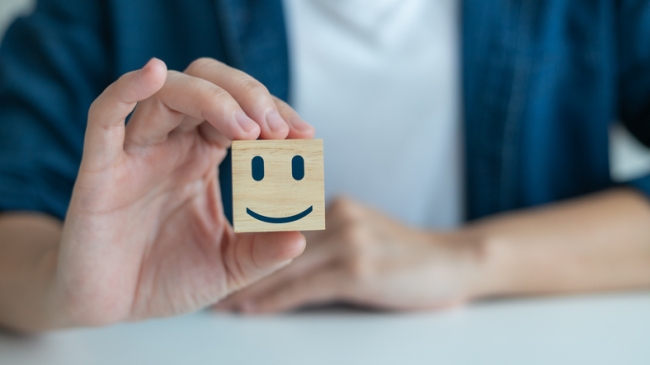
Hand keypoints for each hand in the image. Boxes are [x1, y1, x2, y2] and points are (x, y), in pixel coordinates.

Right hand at [50, 58, 314, 325]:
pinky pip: (105, 115)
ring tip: (248, 129)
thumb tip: (301, 237)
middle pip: (208, 86)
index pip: (241, 112)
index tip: (306, 136)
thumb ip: (263, 251)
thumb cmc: (165, 278)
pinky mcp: (100, 170)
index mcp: (201, 158)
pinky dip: (127, 88)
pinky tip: (153, 73)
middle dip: (249, 96)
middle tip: (281, 129)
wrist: (110, 307)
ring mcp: (135, 153)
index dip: (275, 113)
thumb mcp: (227, 266)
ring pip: (169, 93)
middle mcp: (171, 145)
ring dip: (213, 98)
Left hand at [215, 197, 483, 313]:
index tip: (217, 252)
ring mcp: (350, 239)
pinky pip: (304, 286)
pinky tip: (252, 308)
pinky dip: (274, 299)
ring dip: (249, 286)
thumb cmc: (406, 254)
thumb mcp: (365, 234)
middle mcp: (339, 215)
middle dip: (241, 265)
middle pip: (276, 242)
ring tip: (222, 303)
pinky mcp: (359, 268)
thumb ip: (327, 239)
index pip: (281, 222)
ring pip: (284, 264)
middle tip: (208, 281)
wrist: (456, 261)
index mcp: (337, 205)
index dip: (248, 240)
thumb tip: (285, 259)